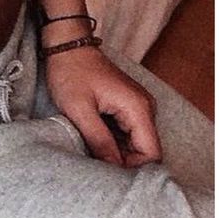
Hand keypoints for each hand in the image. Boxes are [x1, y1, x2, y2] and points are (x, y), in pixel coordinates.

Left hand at [44, 46, 162, 167]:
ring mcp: (136, 106)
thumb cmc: (71, 72)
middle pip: (144, 150)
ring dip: (114, 150)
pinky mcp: (126, 106)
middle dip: (121, 160)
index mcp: (138, 108)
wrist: (67, 46)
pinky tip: (92, 137)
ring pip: (134, 142)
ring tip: (90, 147)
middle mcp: (144, 108)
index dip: (131, 167)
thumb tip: (113, 168)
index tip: (105, 170)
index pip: (151, 153)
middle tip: (93, 161)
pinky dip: (111, 139)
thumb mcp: (79, 110)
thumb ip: (99, 140)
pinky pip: (125, 132)